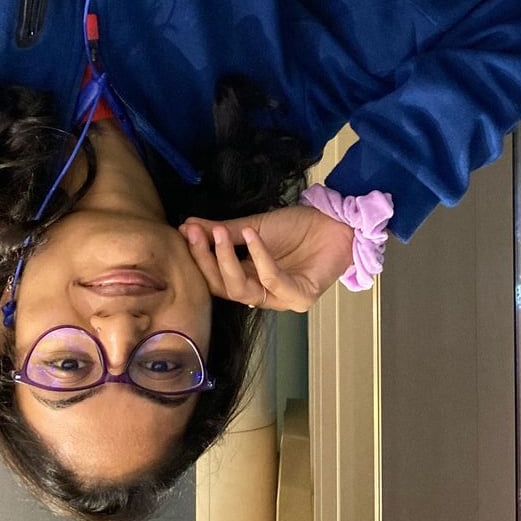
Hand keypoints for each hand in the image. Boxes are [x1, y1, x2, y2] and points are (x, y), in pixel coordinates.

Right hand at [179, 205, 355, 312]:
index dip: (198, 257)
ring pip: (243, 291)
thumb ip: (222, 230)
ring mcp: (281, 299)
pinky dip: (260, 258)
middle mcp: (261, 294)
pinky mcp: (301, 297)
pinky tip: (251, 235)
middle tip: (195, 233)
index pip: (214, 277)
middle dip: (206, 260)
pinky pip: (273, 281)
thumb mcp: (254, 226)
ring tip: (219, 233)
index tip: (184, 231)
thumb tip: (188, 225)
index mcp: (247, 279)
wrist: (335, 221)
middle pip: (223, 288)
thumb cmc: (298, 227)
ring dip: (227, 261)